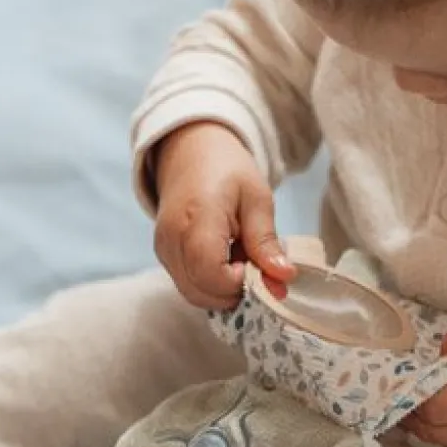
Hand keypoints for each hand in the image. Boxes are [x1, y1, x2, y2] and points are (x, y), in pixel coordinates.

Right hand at [153, 122, 295, 308]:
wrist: (190, 152)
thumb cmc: (227, 171)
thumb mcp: (257, 199)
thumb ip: (266, 242)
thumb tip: (283, 278)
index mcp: (197, 218)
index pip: (211, 275)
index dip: (238, 282)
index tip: (257, 265)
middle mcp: (172, 238)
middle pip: (201, 292)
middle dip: (233, 290)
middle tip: (252, 263)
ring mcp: (163, 250)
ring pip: (194, 294)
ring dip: (223, 289)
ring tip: (238, 258)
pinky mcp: (163, 256)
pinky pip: (188, 285)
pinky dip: (210, 284)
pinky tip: (224, 259)